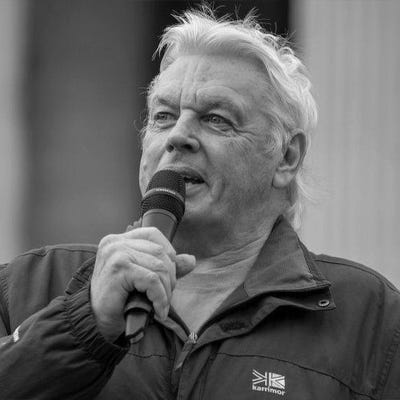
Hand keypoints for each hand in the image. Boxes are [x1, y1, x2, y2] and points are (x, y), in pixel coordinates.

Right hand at [90, 227, 195, 341]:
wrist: (97, 323)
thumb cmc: (119, 300)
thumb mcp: (144, 279)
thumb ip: (165, 267)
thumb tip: (191, 260)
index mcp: (119, 240)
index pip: (153, 234)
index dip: (169, 252)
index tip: (169, 275)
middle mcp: (115, 242)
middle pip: (160, 252)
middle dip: (170, 276)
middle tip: (165, 296)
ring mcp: (116, 254)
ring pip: (159, 266)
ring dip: (166, 290)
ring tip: (161, 305)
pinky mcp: (119, 269)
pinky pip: (152, 280)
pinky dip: (160, 297)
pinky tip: (158, 310)